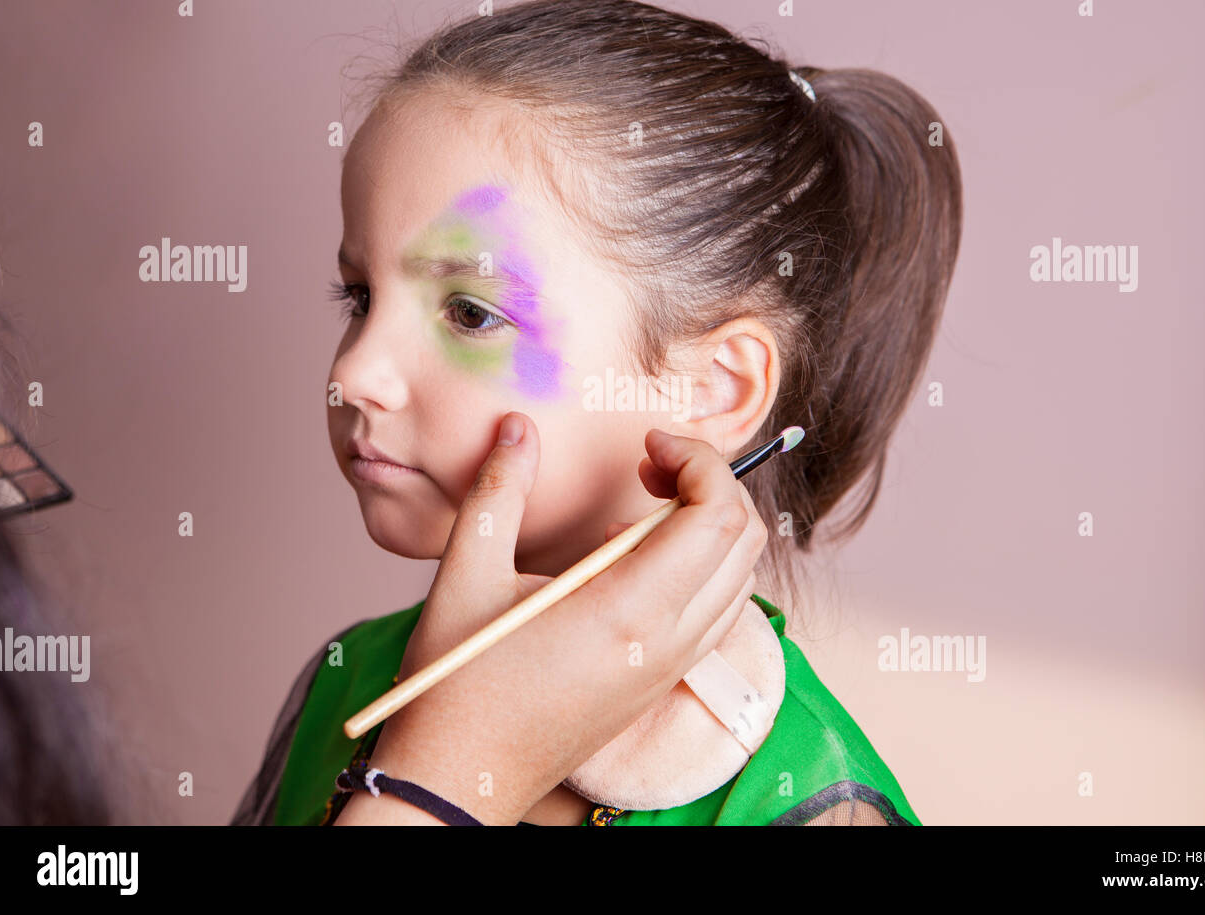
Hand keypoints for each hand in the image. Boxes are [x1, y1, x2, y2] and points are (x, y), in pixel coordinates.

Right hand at [336, 410, 765, 824]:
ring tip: (639, 509)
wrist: (463, 777)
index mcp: (628, 609)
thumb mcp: (466, 575)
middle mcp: (667, 640)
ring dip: (710, 525)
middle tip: (651, 465)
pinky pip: (718, 611)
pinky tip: (636, 561)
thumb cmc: (459, 685)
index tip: (649, 443)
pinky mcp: (662, 681)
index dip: (699, 459)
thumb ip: (497, 489)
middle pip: (745, 538)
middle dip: (712, 483)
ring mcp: (671, 666)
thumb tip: (517, 428)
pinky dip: (703, 568)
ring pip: (741, 576)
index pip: (717, 514)